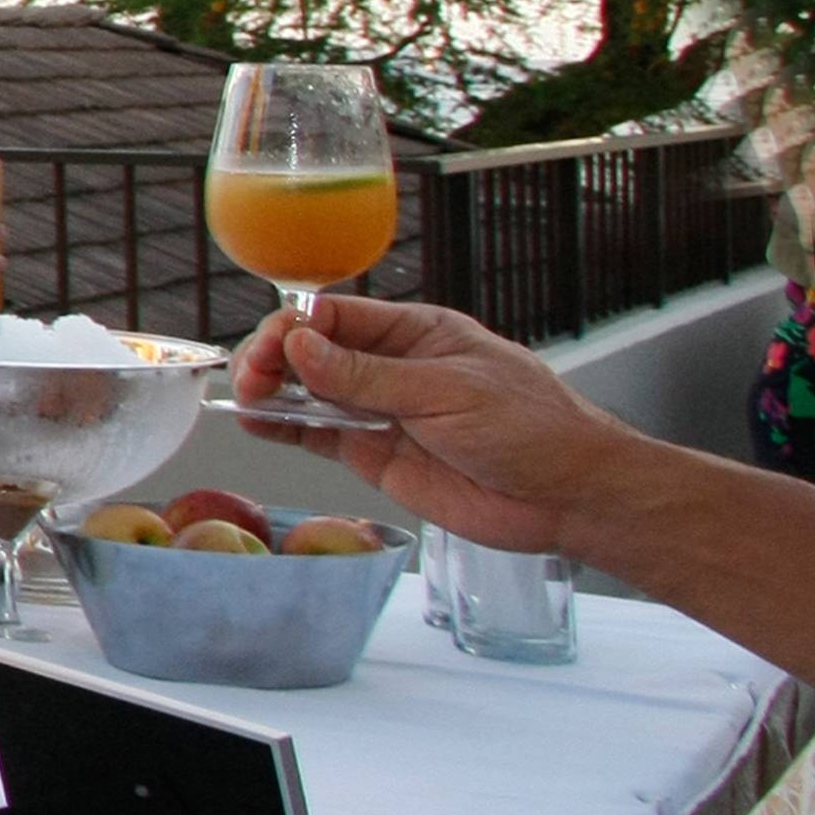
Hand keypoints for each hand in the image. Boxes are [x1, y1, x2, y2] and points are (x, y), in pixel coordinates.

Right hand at [231, 292, 644, 555]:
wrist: (570, 498)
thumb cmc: (531, 429)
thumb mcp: (446, 391)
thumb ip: (367, 375)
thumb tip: (300, 346)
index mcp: (418, 333)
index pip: (339, 316)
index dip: (298, 327)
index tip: (274, 348)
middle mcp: (394, 368)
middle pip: (316, 352)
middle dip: (277, 358)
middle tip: (253, 378)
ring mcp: (383, 412)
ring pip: (311, 393)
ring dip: (273, 391)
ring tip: (244, 398)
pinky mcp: (376, 456)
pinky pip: (319, 435)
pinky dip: (285, 427)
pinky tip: (255, 422)